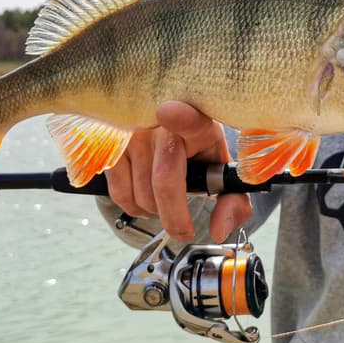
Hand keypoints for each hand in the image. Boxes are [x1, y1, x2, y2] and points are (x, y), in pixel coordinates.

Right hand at [104, 101, 251, 242]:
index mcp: (198, 124)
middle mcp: (161, 123)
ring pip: (142, 194)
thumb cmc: (197, 151)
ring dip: (155, 211)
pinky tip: (145, 197)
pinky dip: (134, 207)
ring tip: (164, 199)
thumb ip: (231, 201)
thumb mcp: (219, 169)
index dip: (180, 117)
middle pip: (164, 180)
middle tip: (183, 229)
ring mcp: (133, 133)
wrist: (172, 123)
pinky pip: (120, 194)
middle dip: (175, 217)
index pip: (189, 117)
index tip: (168, 112)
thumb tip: (218, 230)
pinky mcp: (112, 145)